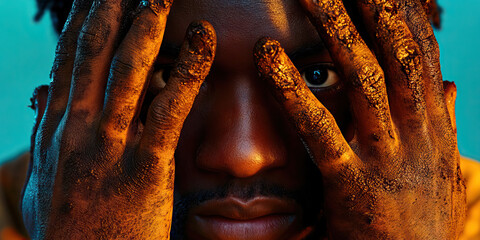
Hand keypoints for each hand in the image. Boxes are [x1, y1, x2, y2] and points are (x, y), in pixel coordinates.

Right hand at [21, 0, 215, 237]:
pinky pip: (169, 110)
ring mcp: (108, 148)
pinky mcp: (145, 168)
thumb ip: (46, 133)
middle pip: (93, 56)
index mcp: (54, 131)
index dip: (82, 22)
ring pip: (128, 74)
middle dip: (110, 11)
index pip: (68, 61)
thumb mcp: (43, 177)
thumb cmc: (69, 227)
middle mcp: (76, 131)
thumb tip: (47, 93)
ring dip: (145, 30)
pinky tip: (203, 41)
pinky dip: (188, 70)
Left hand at [254, 0, 465, 237]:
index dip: (405, 14)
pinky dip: (293, 91)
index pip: (421, 55)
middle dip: (372, 8)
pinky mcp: (353, 185)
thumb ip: (444, 123)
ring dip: (336, 32)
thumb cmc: (420, 221)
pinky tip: (268, 58)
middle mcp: (418, 133)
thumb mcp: (441, 169)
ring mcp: (388, 157)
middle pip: (395, 55)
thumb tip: (451, 85)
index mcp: (435, 127)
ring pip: (364, 79)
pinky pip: (321, 129)